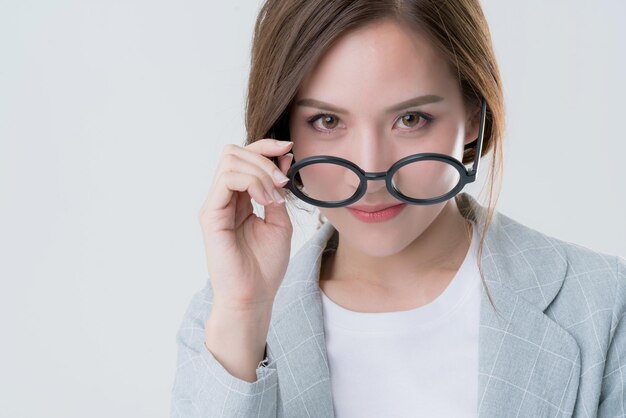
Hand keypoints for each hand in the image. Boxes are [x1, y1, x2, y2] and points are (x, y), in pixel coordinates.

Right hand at [198, 138, 294, 310]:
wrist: (254, 296)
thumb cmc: (264, 266)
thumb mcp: (279, 222)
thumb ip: (277, 193)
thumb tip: (283, 163)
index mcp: (238, 199)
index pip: (245, 157)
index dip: (266, 147)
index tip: (289, 150)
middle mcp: (223, 198)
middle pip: (235, 152)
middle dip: (264, 156)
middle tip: (284, 178)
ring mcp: (214, 205)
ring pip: (230, 160)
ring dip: (260, 170)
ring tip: (275, 194)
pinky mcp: (210, 215)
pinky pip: (227, 180)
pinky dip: (252, 182)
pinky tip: (266, 200)